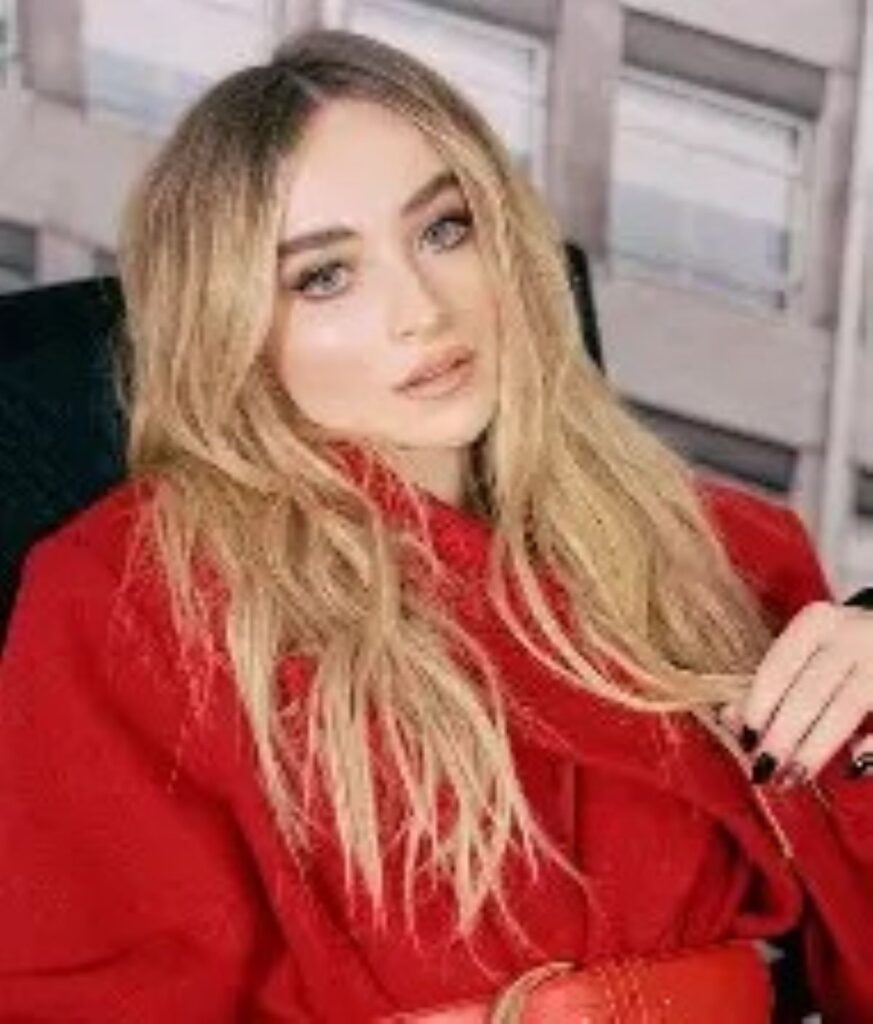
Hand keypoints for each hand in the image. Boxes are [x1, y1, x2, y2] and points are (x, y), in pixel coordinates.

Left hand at [736, 601, 872, 785]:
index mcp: (816, 622)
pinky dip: (871, 749)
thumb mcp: (805, 653)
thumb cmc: (839, 651)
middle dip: (783, 736)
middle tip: (763, 771)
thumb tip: (729, 719)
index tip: (745, 739)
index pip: (778, 666)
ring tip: (794, 777)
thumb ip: (770, 683)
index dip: (759, 706)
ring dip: (815, 748)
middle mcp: (852, 634)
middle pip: (808, 691)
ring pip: (845, 709)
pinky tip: (851, 769)